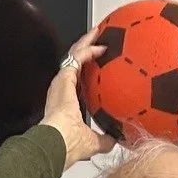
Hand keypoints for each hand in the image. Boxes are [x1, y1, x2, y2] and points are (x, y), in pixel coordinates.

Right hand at [39, 31, 114, 169]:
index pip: (78, 82)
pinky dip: (88, 49)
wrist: (59, 142)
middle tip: (97, 39)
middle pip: (74, 63)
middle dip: (85, 50)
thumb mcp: (94, 142)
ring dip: (86, 43)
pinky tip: (100, 44)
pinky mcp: (64, 77)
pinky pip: (77, 57)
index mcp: (68, 103)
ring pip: (74, 55)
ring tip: (96, 32)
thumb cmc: (71, 145)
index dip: (86, 71)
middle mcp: (62, 89)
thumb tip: (118, 139)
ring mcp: (61, 81)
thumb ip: (105, 140)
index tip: (97, 64)